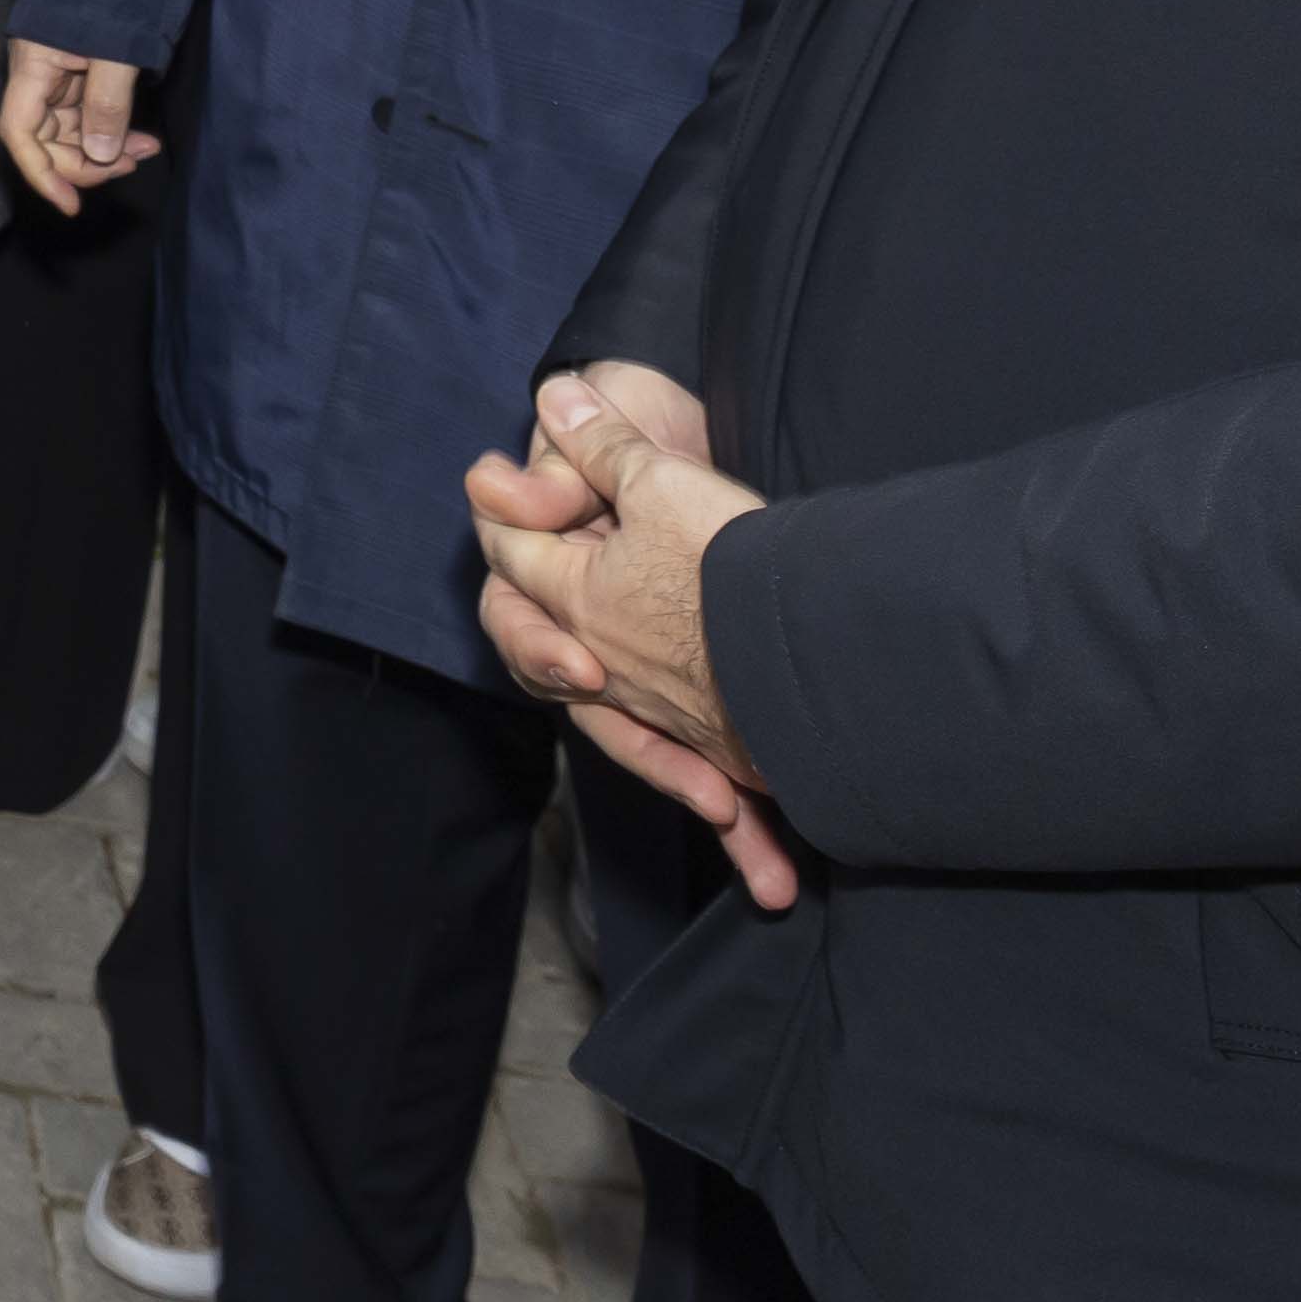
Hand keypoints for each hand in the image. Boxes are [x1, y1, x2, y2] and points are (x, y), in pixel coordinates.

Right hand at [0, 38, 152, 215]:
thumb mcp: (118, 48)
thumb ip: (107, 101)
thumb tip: (100, 153)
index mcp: (31, 65)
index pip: (19, 132)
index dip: (40, 174)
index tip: (70, 205)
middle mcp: (36, 76)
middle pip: (44, 139)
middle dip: (87, 162)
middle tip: (132, 163)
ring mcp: (55, 76)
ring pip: (68, 131)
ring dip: (104, 148)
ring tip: (145, 149)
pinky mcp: (75, 74)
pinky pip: (84, 115)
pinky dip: (108, 131)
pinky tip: (138, 139)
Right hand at [468, 362, 794, 908]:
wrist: (683, 448)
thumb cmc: (652, 443)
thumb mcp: (632, 441)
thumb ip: (584, 454)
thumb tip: (534, 425)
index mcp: (565, 583)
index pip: (529, 623)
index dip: (546, 648)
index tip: (582, 668)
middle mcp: (594, 641)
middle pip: (598, 713)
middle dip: (648, 752)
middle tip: (703, 787)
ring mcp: (638, 680)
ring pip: (653, 751)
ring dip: (702, 799)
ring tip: (751, 837)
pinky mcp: (687, 707)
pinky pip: (702, 776)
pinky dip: (739, 834)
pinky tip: (771, 876)